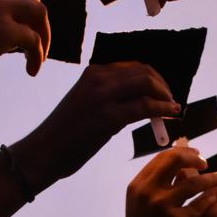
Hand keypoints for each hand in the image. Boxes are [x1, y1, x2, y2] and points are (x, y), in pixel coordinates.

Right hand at [0, 0, 49, 96]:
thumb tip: (5, 26)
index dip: (18, 5)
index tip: (17, 26)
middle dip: (35, 18)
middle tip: (33, 43)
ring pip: (39, 13)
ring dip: (42, 36)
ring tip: (36, 57)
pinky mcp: (3, 30)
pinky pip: (35, 41)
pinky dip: (37, 57)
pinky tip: (30, 72)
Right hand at [21, 62, 182, 183]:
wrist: (43, 152)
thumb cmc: (64, 134)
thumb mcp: (84, 104)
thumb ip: (107, 96)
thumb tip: (137, 99)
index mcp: (92, 72)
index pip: (132, 64)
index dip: (154, 76)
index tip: (163, 89)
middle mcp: (98, 78)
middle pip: (144, 71)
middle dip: (163, 84)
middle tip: (171, 99)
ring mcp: (103, 96)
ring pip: (147, 85)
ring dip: (166, 96)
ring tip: (173, 108)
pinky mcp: (108, 117)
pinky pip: (145, 107)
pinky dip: (164, 109)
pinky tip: (172, 115)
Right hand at [115, 146, 216, 216]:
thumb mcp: (142, 207)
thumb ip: (157, 187)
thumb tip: (181, 169)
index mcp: (138, 185)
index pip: (162, 156)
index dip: (183, 152)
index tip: (197, 156)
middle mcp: (147, 191)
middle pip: (175, 160)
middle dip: (195, 159)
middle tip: (207, 164)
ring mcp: (160, 206)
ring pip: (192, 182)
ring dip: (211, 178)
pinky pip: (198, 204)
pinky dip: (209, 199)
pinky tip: (216, 198)